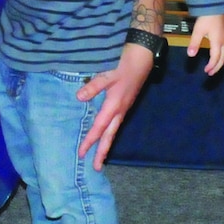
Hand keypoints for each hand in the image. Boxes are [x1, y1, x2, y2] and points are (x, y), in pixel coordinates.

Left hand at [76, 43, 154, 169]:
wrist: (144, 56)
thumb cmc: (125, 64)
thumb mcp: (108, 74)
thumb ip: (93, 86)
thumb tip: (79, 98)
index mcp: (114, 105)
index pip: (99, 128)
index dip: (89, 141)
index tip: (81, 154)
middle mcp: (120, 110)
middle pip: (109, 135)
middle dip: (102, 151)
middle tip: (97, 167)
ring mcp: (124, 107)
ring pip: (114, 130)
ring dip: (106, 143)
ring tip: (101, 156)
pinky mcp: (126, 102)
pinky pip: (116, 122)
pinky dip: (110, 131)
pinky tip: (106, 132)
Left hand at [188, 14, 223, 75]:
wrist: (215, 5)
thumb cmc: (206, 18)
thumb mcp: (198, 31)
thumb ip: (194, 43)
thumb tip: (190, 55)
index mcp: (217, 42)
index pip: (215, 58)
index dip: (211, 66)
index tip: (206, 72)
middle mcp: (223, 41)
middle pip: (223, 58)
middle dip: (217, 66)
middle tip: (210, 73)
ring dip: (219, 61)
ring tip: (213, 67)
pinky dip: (221, 55)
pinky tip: (216, 55)